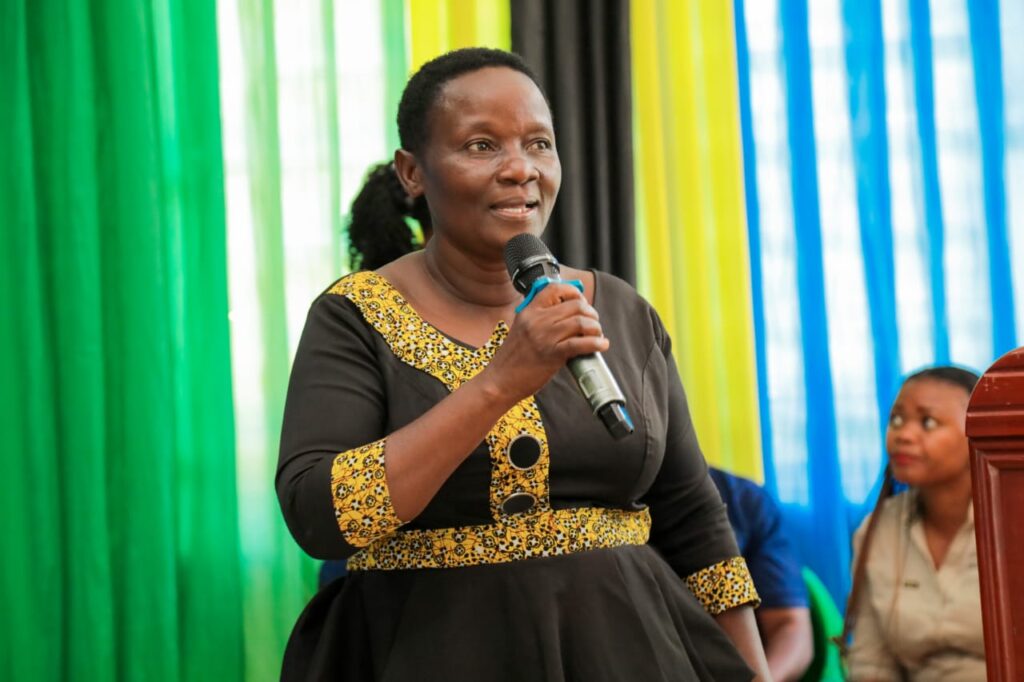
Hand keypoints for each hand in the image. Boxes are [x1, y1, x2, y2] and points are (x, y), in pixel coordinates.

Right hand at [481, 282, 608, 402]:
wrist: (499, 381)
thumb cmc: (512, 359)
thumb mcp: (522, 330)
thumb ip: (540, 320)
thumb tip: (569, 317)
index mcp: (528, 311)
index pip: (554, 288)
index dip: (574, 293)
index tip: (581, 303)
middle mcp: (536, 320)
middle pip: (575, 305)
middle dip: (591, 313)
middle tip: (593, 323)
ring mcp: (544, 336)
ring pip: (581, 322)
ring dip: (595, 328)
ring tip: (597, 335)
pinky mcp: (551, 354)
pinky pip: (580, 343)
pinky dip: (596, 343)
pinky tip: (601, 345)